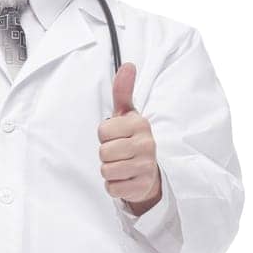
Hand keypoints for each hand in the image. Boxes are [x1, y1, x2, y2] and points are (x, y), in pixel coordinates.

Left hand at [98, 63, 161, 211]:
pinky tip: (124, 179)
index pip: (103, 132)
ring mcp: (146, 166)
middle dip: (106, 155)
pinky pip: (112, 187)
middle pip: (103, 153)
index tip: (116, 137)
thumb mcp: (127, 115)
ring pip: (107, 171)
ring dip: (109, 171)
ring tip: (121, 166)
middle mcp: (147, 144)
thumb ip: (123, 91)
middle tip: (119, 153)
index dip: (104, 136)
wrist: (149, 172)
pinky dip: (114, 186)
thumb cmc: (132, 139)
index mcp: (140, 124)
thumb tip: (128, 65)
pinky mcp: (142, 186)